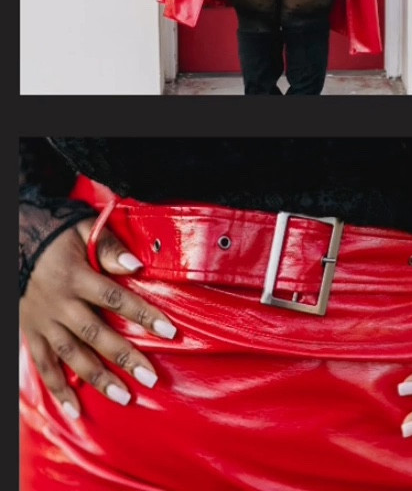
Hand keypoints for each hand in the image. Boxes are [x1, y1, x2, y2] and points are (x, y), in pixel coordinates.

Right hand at [20, 218, 177, 420]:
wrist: (15, 243)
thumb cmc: (55, 235)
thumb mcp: (82, 229)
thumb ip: (109, 247)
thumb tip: (136, 266)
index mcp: (77, 277)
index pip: (116, 299)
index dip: (144, 315)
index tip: (169, 332)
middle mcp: (62, 305)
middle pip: (97, 335)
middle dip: (124, 358)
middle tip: (150, 378)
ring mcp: (45, 323)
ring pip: (73, 357)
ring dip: (98, 379)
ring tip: (123, 397)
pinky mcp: (32, 335)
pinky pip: (44, 367)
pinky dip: (58, 390)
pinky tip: (75, 410)